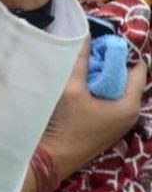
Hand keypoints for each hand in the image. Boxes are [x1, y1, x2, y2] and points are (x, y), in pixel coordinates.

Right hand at [39, 41, 143, 182]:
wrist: (53, 158)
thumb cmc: (67, 125)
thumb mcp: (71, 89)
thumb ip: (79, 60)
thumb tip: (83, 33)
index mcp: (130, 104)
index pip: (138, 68)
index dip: (122, 53)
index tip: (101, 43)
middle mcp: (130, 113)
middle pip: (126, 78)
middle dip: (109, 63)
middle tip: (87, 53)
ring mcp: (119, 121)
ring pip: (116, 88)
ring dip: (101, 76)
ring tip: (81, 67)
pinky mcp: (107, 125)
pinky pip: (108, 99)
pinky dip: (97, 89)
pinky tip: (80, 86)